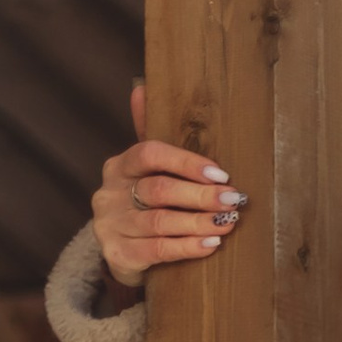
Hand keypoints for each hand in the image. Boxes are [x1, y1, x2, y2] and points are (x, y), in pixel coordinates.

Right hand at [90, 82, 244, 284]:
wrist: (121, 253)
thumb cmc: (141, 206)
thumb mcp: (144, 171)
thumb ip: (147, 134)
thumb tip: (142, 86)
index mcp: (118, 166)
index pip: (149, 153)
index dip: (186, 162)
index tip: (220, 173)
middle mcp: (109, 193)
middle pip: (158, 190)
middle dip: (200, 195)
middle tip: (232, 199)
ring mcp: (110, 225)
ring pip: (159, 222)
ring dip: (198, 222)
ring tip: (227, 223)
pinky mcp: (118, 254)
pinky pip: (157, 250)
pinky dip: (187, 247)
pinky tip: (210, 244)